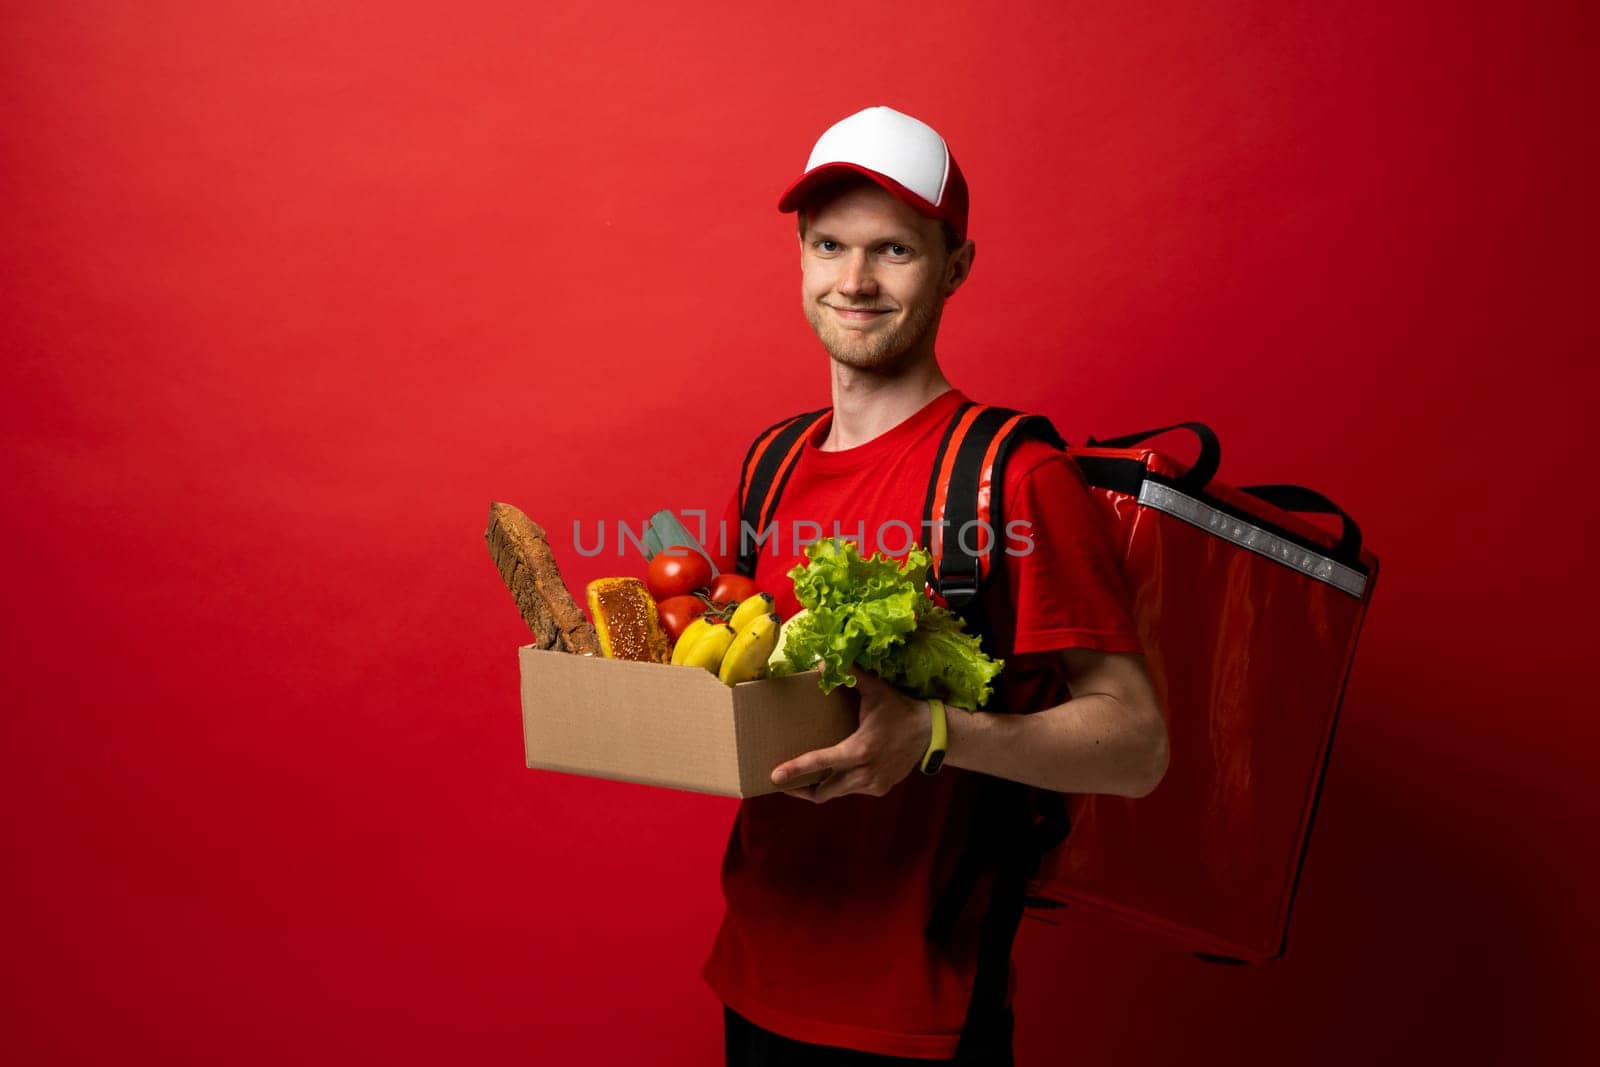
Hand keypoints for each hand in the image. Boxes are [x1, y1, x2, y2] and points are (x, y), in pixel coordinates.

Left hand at [770, 668, 930, 802]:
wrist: (930, 733)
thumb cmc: (899, 710)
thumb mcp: (876, 690)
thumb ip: (851, 675)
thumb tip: (821, 663)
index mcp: (859, 750)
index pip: (821, 763)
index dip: (796, 770)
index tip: (775, 777)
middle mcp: (864, 773)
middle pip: (823, 791)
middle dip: (801, 789)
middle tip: (783, 781)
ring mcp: (873, 785)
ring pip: (836, 793)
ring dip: (820, 787)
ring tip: (803, 778)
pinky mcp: (879, 789)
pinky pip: (851, 791)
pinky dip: (839, 784)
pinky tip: (833, 772)